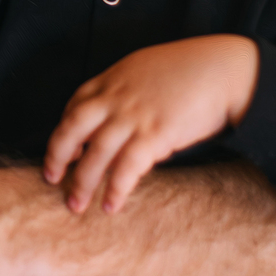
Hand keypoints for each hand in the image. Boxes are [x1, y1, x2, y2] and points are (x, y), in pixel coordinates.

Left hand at [44, 35, 259, 213]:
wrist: (224, 70)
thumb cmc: (190, 71)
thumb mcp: (146, 70)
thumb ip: (126, 91)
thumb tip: (118, 118)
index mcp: (112, 79)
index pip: (74, 106)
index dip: (64, 131)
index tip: (61, 152)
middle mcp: (116, 97)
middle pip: (72, 128)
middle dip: (58, 156)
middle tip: (52, 180)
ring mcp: (134, 115)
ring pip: (95, 153)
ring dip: (83, 182)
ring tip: (77, 206)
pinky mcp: (156, 133)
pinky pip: (127, 167)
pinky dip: (116, 188)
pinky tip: (111, 205)